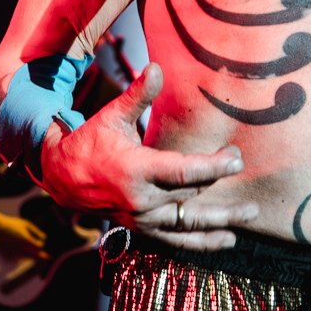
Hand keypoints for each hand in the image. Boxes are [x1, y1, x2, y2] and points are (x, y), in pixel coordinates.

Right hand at [0, 204, 48, 259]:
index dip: (42, 245)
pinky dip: (28, 256)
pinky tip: (32, 255)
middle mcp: (21, 247)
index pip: (38, 246)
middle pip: (35, 255)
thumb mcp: (27, 224)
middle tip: (50, 258)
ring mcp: (16, 251)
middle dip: (43, 256)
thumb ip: (36, 231)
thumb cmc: (14, 224)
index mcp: (26, 239)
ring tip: (43, 257)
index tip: (43, 243)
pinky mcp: (12, 252)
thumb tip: (45, 238)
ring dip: (35, 257)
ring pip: (29, 257)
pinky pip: (23, 256)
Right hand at [38, 63, 257, 249]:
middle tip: (241, 163)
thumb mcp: (111, 116)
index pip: (184, 172)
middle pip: (192, 194)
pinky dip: (203, 243)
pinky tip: (227, 240)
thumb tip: (156, 67)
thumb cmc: (89, 143)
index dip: (213, 166)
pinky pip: (178, 241)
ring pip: (190, 223)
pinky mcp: (143, 229)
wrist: (61, 178)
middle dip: (219, 179)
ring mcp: (143, 218)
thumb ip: (137, 95)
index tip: (235, 158)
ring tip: (249, 214)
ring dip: (222, 220)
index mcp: (136, 170)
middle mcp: (142, 200)